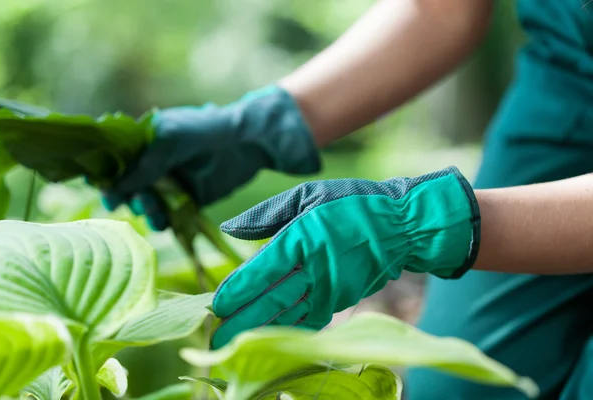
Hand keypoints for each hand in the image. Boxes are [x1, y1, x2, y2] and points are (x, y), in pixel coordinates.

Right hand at [101, 85, 321, 229]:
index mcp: (144, 143)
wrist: (249, 141)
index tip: (106, 192)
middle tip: (131, 201)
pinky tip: (166, 221)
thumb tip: (114, 187)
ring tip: (154, 209)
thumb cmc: (207, 130)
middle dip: (126, 197)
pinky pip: (170, 217)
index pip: (116, 163)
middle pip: (128, 188)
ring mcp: (172, 184)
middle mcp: (155, 165)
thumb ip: (145, 163)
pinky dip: (164, 221)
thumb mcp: (171, 140)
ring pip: (148, 205)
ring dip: (145, 210)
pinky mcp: (190, 201)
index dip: (108, 177)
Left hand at [210, 167, 480, 347]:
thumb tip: (228, 228)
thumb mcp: (308, 195)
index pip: (262, 271)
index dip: (237, 290)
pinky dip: (288, 329)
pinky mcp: (342, 300)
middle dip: (241, 321)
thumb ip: (266, 214)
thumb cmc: (351, 203)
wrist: (402, 225)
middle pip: (271, 301)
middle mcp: (316, 269)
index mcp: (303, 238)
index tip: (215, 305)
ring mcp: (331, 289)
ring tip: (234, 342)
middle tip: (215, 337)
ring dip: (260, 330)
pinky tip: (269, 338)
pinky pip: (310, 319)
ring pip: (289, 315)